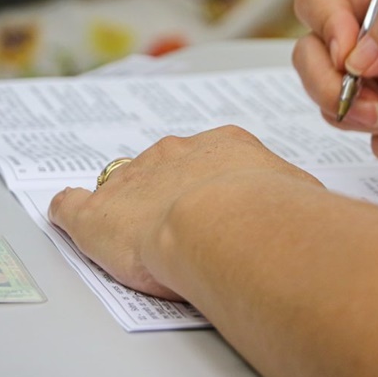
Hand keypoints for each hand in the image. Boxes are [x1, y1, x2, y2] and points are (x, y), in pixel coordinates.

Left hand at [48, 126, 321, 298]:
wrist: (227, 224)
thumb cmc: (273, 214)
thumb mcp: (300, 197)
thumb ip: (294, 199)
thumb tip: (309, 209)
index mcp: (223, 147)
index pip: (207, 159)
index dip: (207, 185)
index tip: (212, 206)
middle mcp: (174, 154)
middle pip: (161, 167)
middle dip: (166, 192)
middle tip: (177, 226)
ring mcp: (131, 180)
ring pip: (120, 184)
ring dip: (124, 204)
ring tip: (129, 229)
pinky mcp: (95, 216)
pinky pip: (72, 206)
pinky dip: (70, 212)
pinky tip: (68, 217)